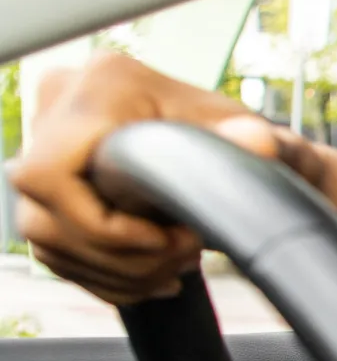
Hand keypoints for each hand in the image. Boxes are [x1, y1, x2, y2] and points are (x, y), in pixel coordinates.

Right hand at [6, 52, 336, 303]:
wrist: (251, 159)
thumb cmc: (255, 148)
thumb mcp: (265, 144)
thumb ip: (264, 144)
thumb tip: (257, 142)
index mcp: (106, 85)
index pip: (52, 174)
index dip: (104, 226)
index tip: (168, 239)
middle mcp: (64, 106)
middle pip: (47, 215)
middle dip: (119, 256)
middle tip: (182, 255)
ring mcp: (50, 147)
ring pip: (47, 239)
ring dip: (116, 271)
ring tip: (175, 265)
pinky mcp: (53, 188)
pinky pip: (55, 250)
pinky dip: (106, 276)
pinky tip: (154, 275)